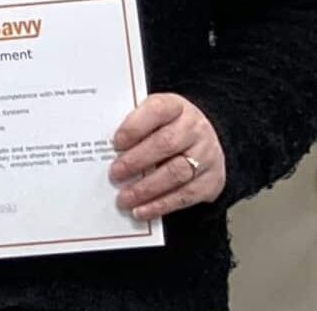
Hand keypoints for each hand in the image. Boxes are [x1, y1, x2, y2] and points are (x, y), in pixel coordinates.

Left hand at [109, 93, 226, 219]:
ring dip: (147, 189)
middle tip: (114, 174)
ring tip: (124, 198)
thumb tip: (104, 148)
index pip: (157, 110)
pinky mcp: (212, 180)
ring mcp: (206, 154)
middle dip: (136, 161)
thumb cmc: (167, 127)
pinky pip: (186, 195)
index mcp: (175, 106)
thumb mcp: (152, 117)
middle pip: (166, 144)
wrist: (206, 138)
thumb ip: (133, 127)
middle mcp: (195, 128)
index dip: (135, 126)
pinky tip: (142, 210)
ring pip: (176, 173)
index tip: (116, 142)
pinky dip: (161, 205)